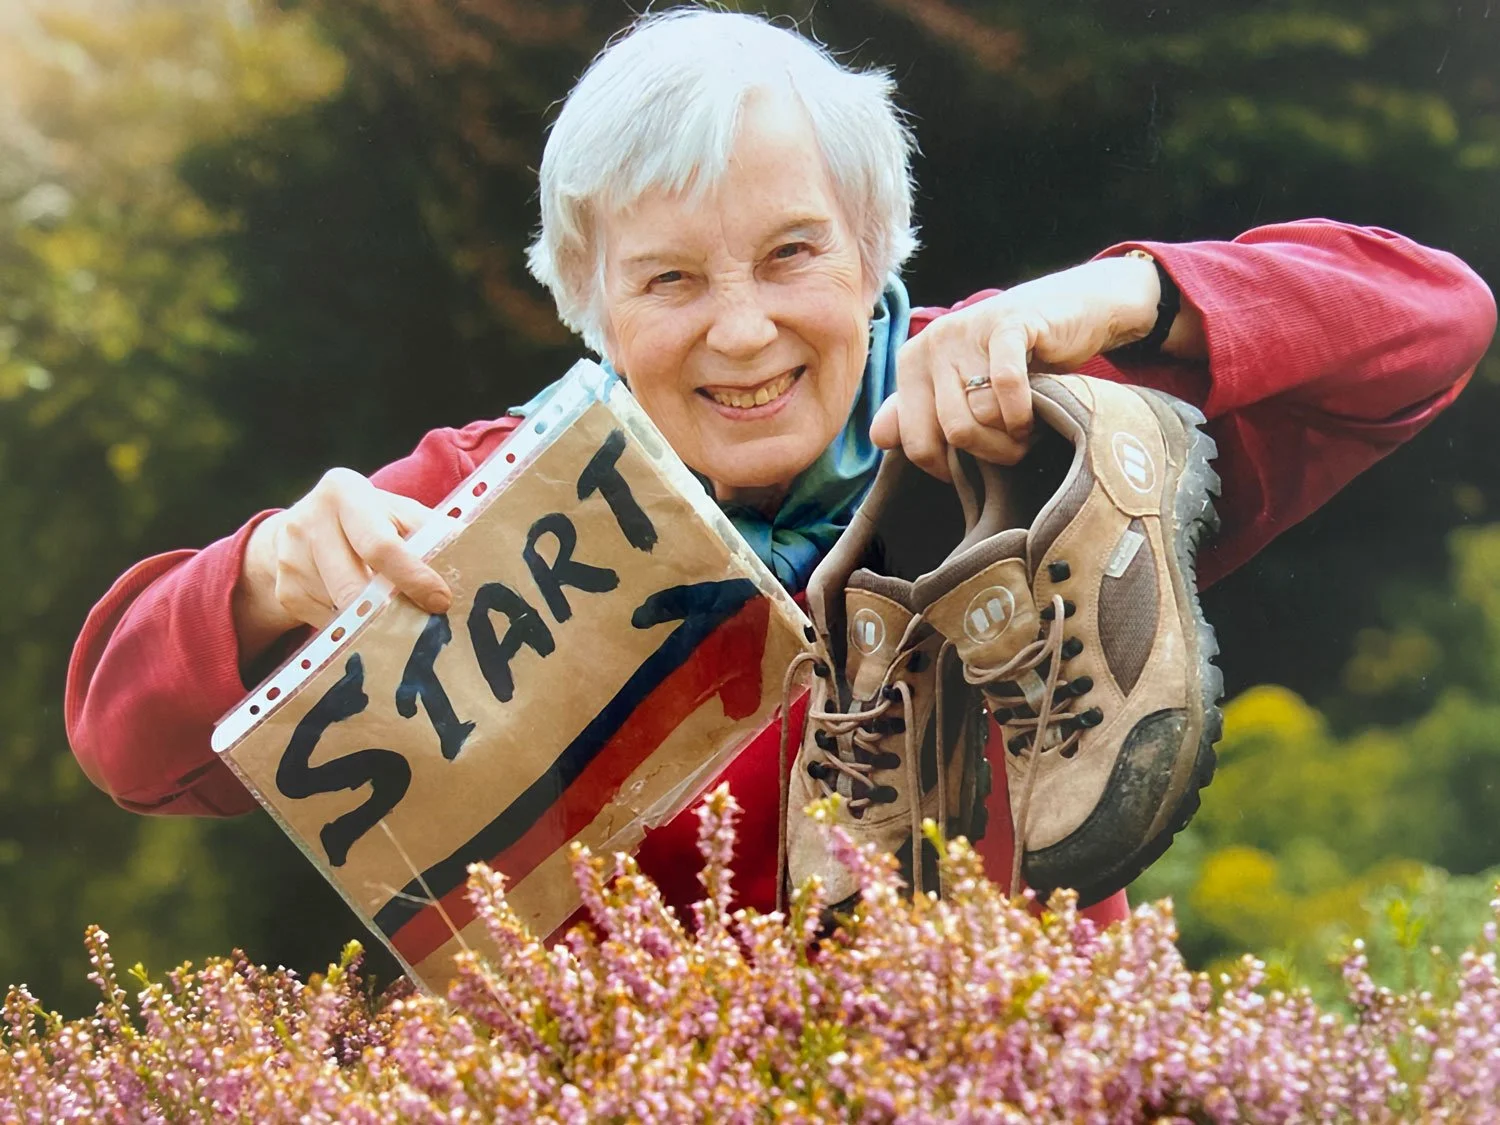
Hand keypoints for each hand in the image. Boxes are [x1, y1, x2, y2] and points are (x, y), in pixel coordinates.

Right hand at [235, 468, 452, 657]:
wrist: (306, 527)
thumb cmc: (372, 520)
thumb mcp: (399, 513)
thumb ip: (431, 532)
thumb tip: (475, 561)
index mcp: (344, 491)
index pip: (381, 545)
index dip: (413, 577)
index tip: (441, 601)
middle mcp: (309, 519)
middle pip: (355, 587)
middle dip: (393, 610)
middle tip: (424, 624)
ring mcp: (290, 557)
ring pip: (343, 610)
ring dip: (374, 620)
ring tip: (394, 613)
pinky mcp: (284, 590)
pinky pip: (328, 624)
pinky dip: (352, 625)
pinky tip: (361, 610)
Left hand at [870, 254, 1169, 478]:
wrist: (1071, 311)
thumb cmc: (1012, 360)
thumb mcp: (961, 387)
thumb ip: (917, 412)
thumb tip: (878, 437)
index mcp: (911, 362)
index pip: (913, 441)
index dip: (946, 468)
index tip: (971, 468)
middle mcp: (932, 343)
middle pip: (952, 432)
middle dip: (988, 453)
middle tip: (1011, 450)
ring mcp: (969, 330)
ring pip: (981, 414)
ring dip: (1011, 437)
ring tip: (1025, 432)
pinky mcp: (1008, 323)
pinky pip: (1005, 384)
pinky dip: (1022, 413)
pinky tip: (1032, 417)